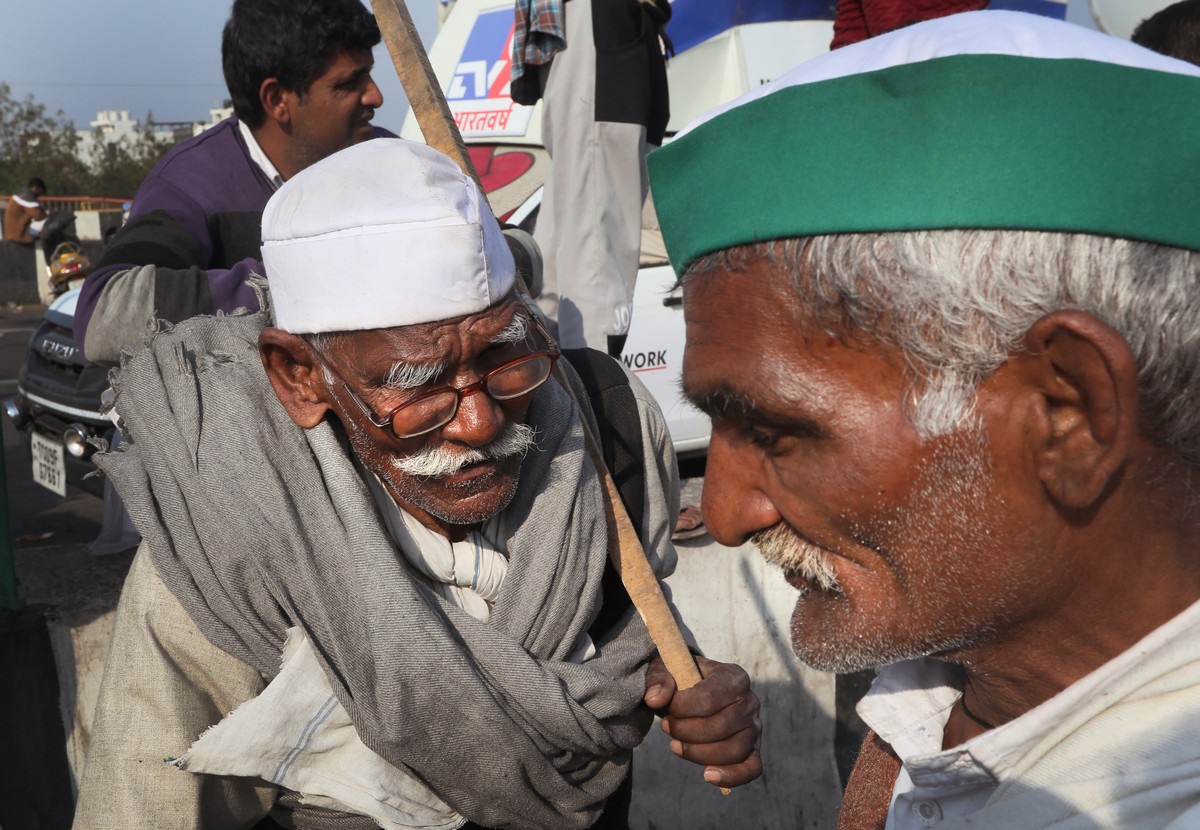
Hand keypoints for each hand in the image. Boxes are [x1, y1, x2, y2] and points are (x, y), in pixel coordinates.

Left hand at [643, 655, 761, 788]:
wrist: (691, 692)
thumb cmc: (681, 680)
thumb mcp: (666, 670)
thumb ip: (658, 679)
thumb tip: (655, 700)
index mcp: (734, 677)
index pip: (708, 699)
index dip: (681, 708)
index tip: (667, 707)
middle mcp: (750, 702)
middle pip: (720, 727)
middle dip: (685, 731)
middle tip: (666, 726)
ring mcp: (754, 727)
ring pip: (733, 750)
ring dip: (698, 753)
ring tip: (675, 745)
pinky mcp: (752, 749)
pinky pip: (751, 768)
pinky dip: (731, 776)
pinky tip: (707, 775)